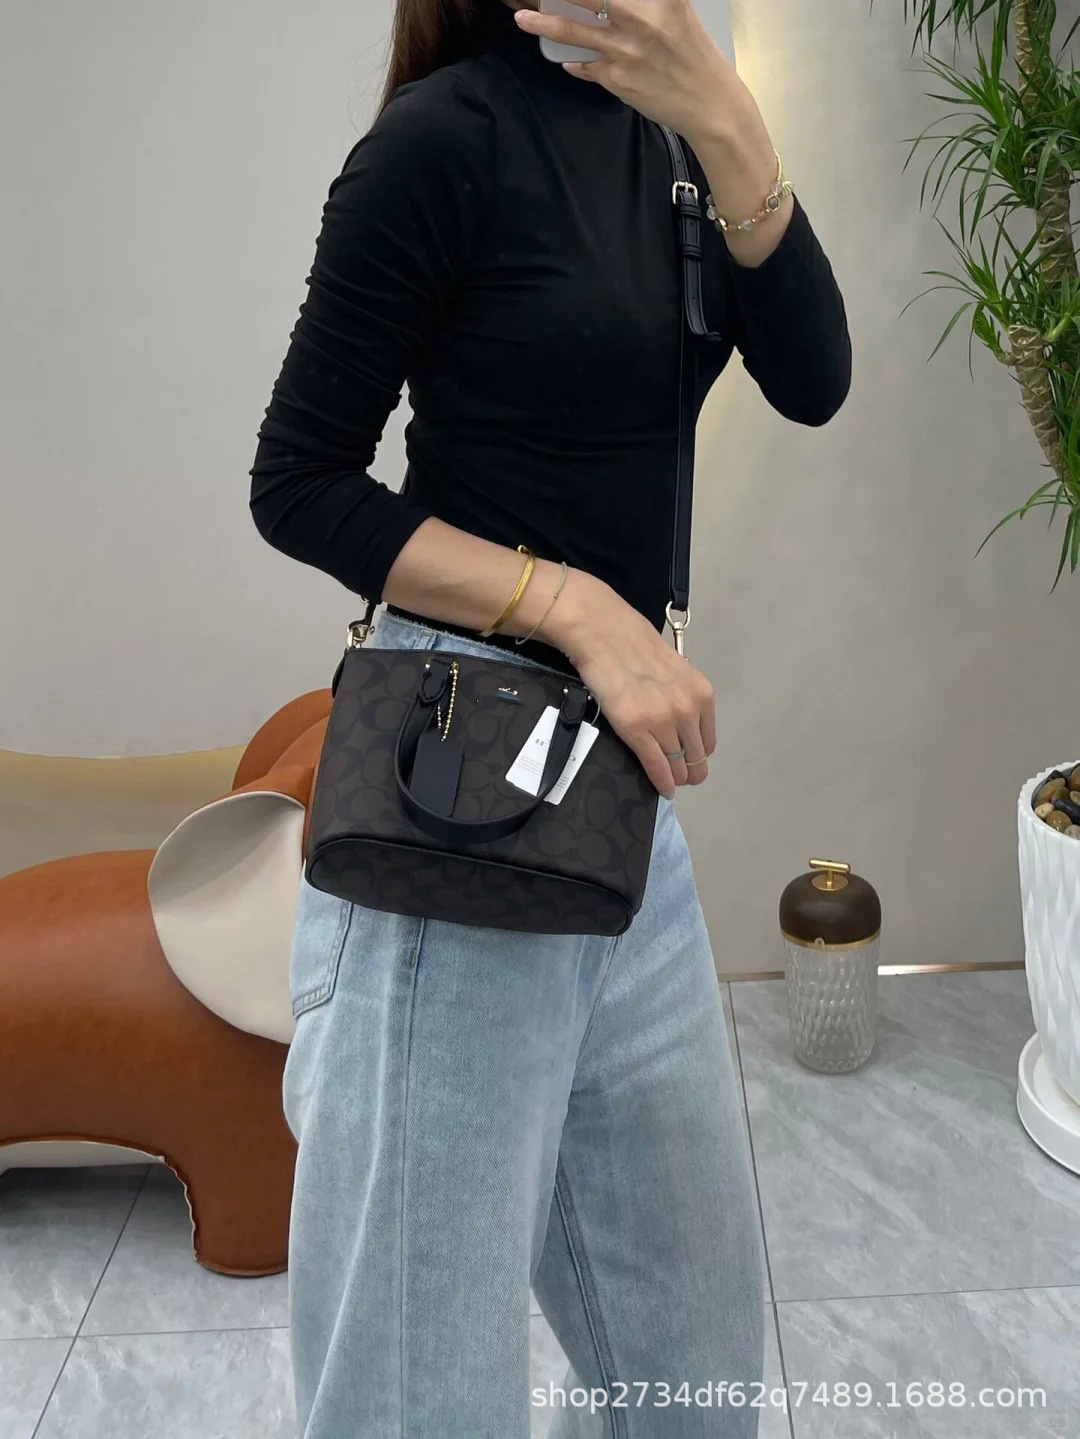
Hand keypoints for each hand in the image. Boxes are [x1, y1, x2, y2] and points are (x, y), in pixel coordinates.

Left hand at [512, 0, 741, 140]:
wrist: (709, 102)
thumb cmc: (695, 54)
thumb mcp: (676, 10)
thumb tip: (612, 2)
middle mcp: (639, 15)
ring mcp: (623, 48)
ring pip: (571, 29)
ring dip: (542, 23)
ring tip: (522, 18)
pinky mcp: (616, 78)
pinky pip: (584, 66)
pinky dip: (574, 62)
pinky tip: (568, 60)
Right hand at [540, 570, 715, 799]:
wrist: (603, 633)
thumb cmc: (634, 645)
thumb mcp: (674, 670)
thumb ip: (681, 696)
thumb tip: (680, 723)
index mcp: (701, 694)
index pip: (708, 740)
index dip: (698, 755)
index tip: (689, 762)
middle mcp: (688, 710)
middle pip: (696, 757)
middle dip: (691, 772)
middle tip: (682, 778)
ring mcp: (663, 721)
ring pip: (679, 766)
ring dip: (677, 778)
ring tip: (671, 783)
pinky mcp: (637, 730)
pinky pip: (657, 767)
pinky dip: (662, 783)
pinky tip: (664, 790)